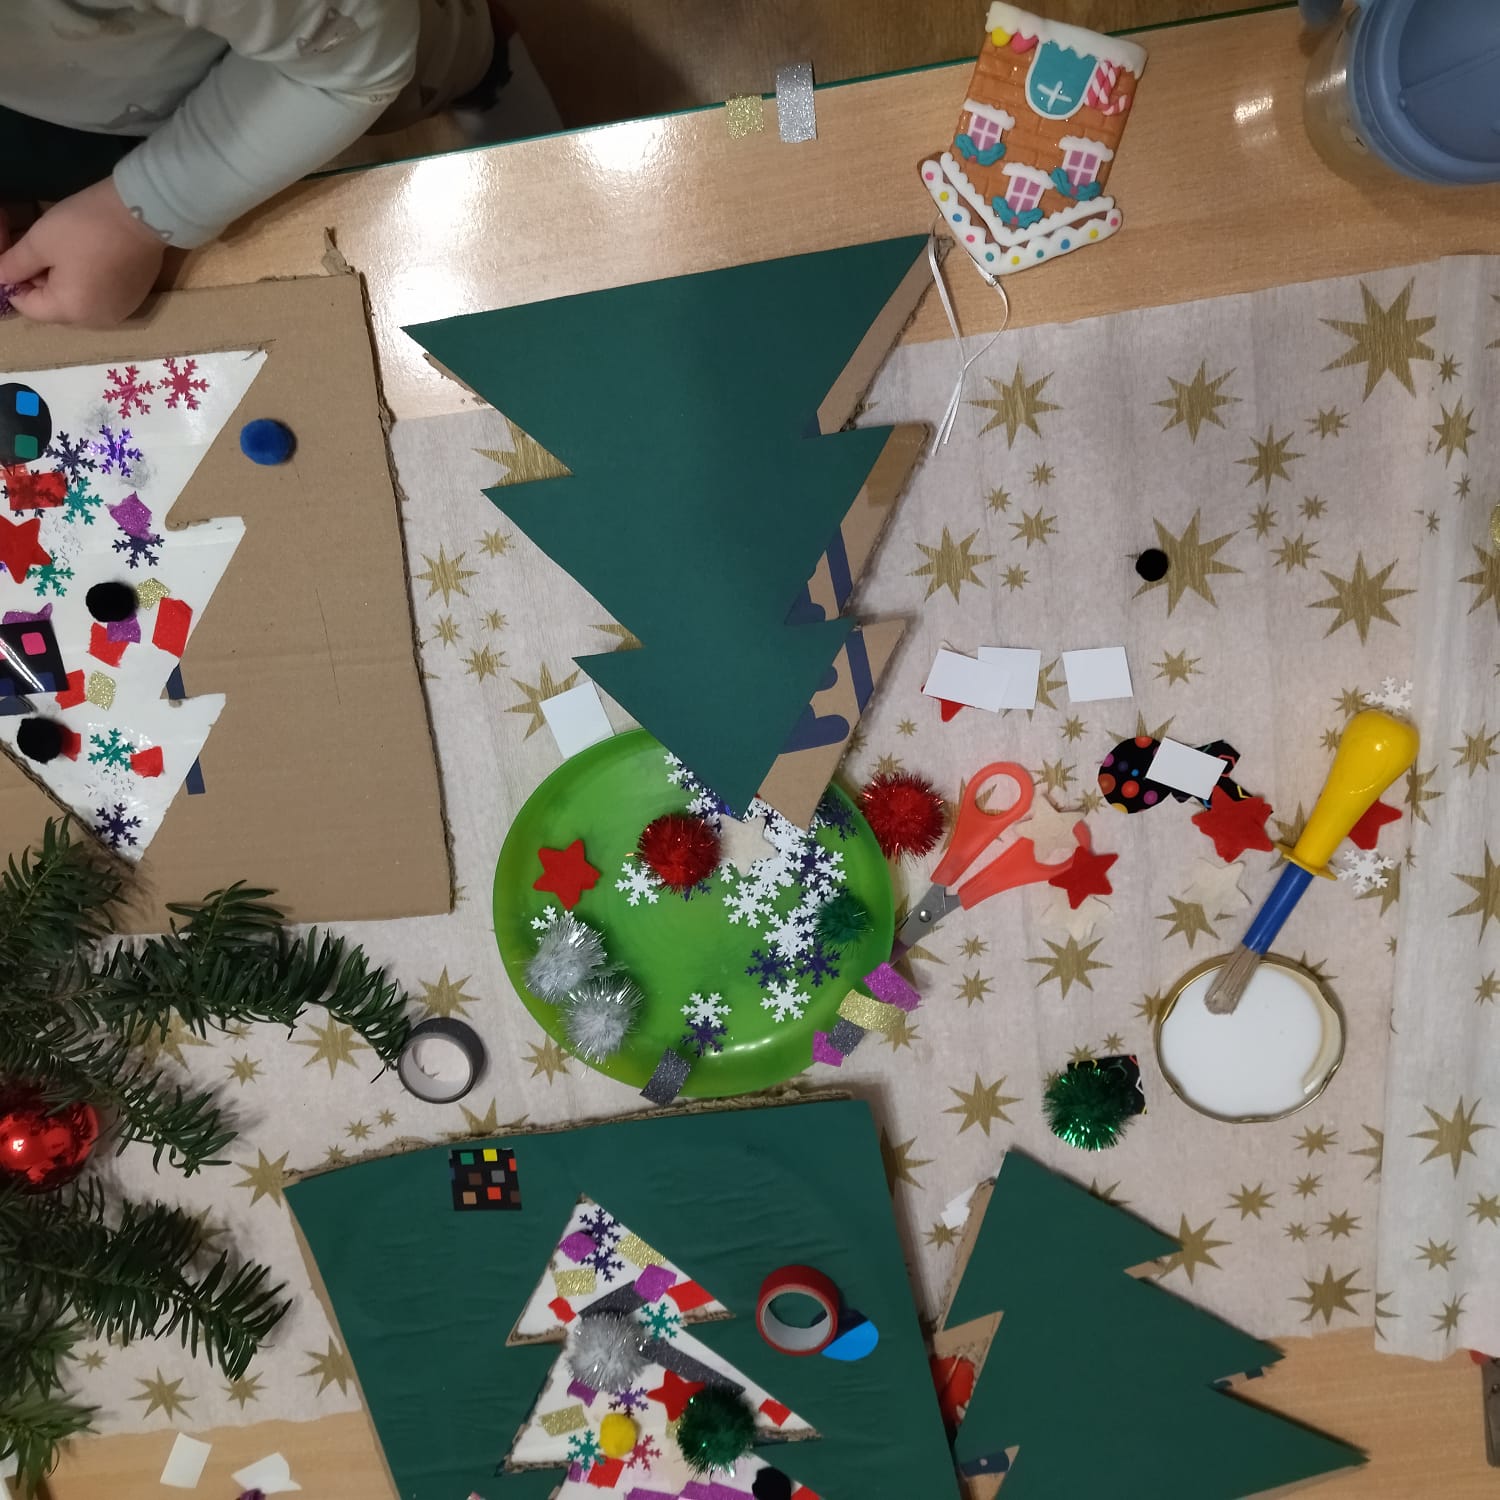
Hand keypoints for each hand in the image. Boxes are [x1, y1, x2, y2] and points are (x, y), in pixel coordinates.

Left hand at [0, 179, 166, 325]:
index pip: (27, 306)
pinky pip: (102, 298)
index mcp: (70, 311)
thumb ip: (13, 264)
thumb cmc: (85, 228)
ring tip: (69, 254)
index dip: (14, 280)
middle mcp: (97, 321)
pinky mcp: (135, 299)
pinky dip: (91, 283)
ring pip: (79, 303)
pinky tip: (94, 259)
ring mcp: (120, 312)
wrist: (144, 214)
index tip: (16, 255)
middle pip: (54, 307)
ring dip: (66, 283)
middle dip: (41, 282)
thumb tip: (0, 277)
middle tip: (42, 249)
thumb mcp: (39, 241)